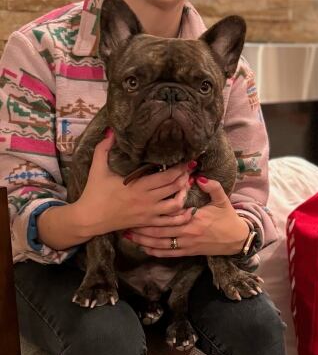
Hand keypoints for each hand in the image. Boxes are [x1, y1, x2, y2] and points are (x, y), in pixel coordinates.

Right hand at [73, 130, 191, 236]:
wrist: (89, 219)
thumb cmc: (94, 192)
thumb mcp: (97, 168)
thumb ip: (103, 148)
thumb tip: (110, 131)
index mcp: (137, 186)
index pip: (166, 176)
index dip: (180, 167)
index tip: (187, 159)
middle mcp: (146, 200)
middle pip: (174, 187)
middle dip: (185, 176)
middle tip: (190, 168)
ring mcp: (148, 213)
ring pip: (176, 205)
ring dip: (184, 194)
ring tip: (186, 185)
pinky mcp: (147, 223)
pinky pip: (169, 222)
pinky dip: (181, 215)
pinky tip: (188, 209)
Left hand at [125, 175, 249, 257]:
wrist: (237, 240)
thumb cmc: (228, 218)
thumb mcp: (223, 200)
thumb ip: (212, 187)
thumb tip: (199, 177)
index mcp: (194, 217)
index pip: (169, 214)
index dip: (152, 212)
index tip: (138, 206)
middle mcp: (188, 232)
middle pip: (159, 231)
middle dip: (141, 228)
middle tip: (125, 223)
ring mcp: (187, 244)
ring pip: (161, 243)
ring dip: (143, 241)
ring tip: (128, 236)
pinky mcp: (189, 252)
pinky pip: (169, 253)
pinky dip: (155, 252)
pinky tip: (144, 249)